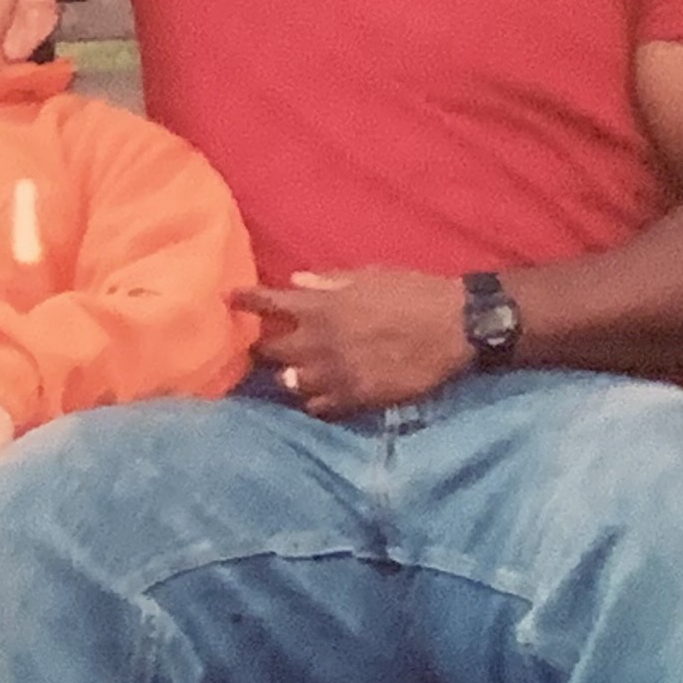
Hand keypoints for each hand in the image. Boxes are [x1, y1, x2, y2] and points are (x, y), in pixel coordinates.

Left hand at [237, 268, 467, 418]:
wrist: (453, 328)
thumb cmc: (413, 292)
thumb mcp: (369, 275)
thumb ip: (328, 282)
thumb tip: (296, 280)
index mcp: (320, 307)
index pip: (268, 304)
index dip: (245, 300)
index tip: (229, 298)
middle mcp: (319, 343)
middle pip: (270, 351)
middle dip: (262, 347)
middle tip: (260, 346)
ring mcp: (335, 374)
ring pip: (290, 384)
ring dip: (287, 377)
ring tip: (289, 374)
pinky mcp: (355, 398)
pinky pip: (318, 407)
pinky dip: (312, 401)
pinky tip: (315, 395)